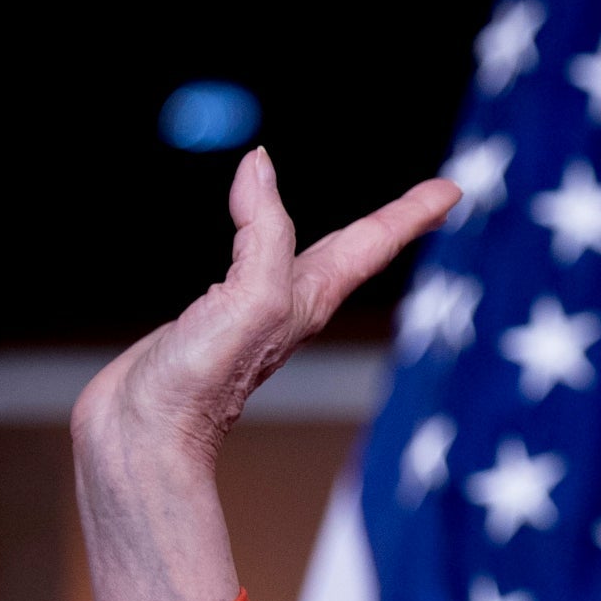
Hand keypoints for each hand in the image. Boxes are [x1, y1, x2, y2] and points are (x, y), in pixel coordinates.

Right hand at [73, 148, 458, 468]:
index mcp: (310, 298)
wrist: (148, 435)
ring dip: (340, 238)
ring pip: (305, 260)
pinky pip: (251, 266)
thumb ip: (263, 232)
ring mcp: (255, 315)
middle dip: (394, 223)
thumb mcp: (253, 296)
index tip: (452, 190)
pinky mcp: (216, 322)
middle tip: (432, 200)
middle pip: (355, 252)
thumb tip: (259, 165)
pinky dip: (258, 240)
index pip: (372, 244)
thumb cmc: (204, 379)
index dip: (411, 212)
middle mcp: (291, 306)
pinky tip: (253, 247)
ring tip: (364, 225)